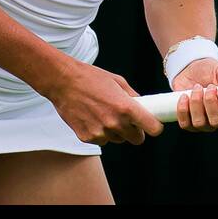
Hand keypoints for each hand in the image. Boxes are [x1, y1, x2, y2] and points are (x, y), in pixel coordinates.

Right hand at [47, 60, 163, 145]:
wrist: (63, 82)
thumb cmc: (90, 78)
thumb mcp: (118, 81)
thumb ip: (133, 96)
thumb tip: (144, 106)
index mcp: (126, 108)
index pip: (152, 128)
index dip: (154, 127)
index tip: (152, 125)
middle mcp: (114, 123)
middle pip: (137, 139)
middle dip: (136, 131)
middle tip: (129, 121)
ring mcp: (100, 132)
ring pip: (118, 139)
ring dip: (117, 132)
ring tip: (105, 114)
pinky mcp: (87, 137)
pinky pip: (102, 140)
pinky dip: (100, 132)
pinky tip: (93, 117)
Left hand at [170, 59, 217, 132]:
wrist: (190, 70)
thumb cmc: (209, 72)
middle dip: (211, 103)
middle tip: (209, 87)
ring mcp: (204, 123)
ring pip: (200, 123)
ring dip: (196, 103)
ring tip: (196, 88)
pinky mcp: (188, 122)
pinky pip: (185, 123)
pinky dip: (183, 110)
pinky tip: (184, 97)